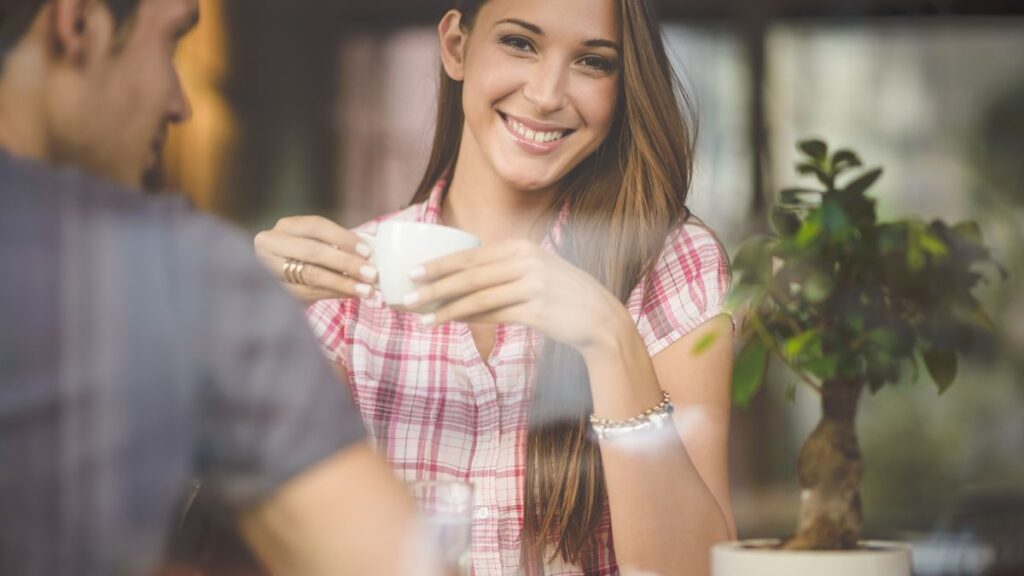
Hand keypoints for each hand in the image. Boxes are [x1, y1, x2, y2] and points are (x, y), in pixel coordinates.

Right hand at [254, 216, 378, 302]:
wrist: (277, 283)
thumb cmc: (303, 259)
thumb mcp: (315, 245)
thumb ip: (338, 245)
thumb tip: (371, 250)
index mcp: (286, 227)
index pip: (316, 226)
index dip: (343, 238)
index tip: (367, 251)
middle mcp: (271, 244)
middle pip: (312, 251)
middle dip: (345, 263)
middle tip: (371, 273)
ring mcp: (268, 268)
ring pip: (311, 275)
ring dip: (343, 283)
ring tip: (366, 290)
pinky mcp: (274, 291)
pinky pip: (308, 293)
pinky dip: (333, 294)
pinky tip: (351, 295)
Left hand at [403, 239, 620, 353]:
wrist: (601, 318)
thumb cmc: (562, 297)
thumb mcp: (535, 272)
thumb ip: (503, 271)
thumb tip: (461, 281)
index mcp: (522, 247)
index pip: (471, 254)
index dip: (440, 263)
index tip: (414, 271)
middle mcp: (526, 261)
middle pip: (469, 274)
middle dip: (434, 284)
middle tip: (406, 294)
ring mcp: (532, 285)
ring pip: (476, 296)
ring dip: (444, 308)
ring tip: (421, 317)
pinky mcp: (536, 310)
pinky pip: (492, 314)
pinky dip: (466, 319)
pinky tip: (447, 323)